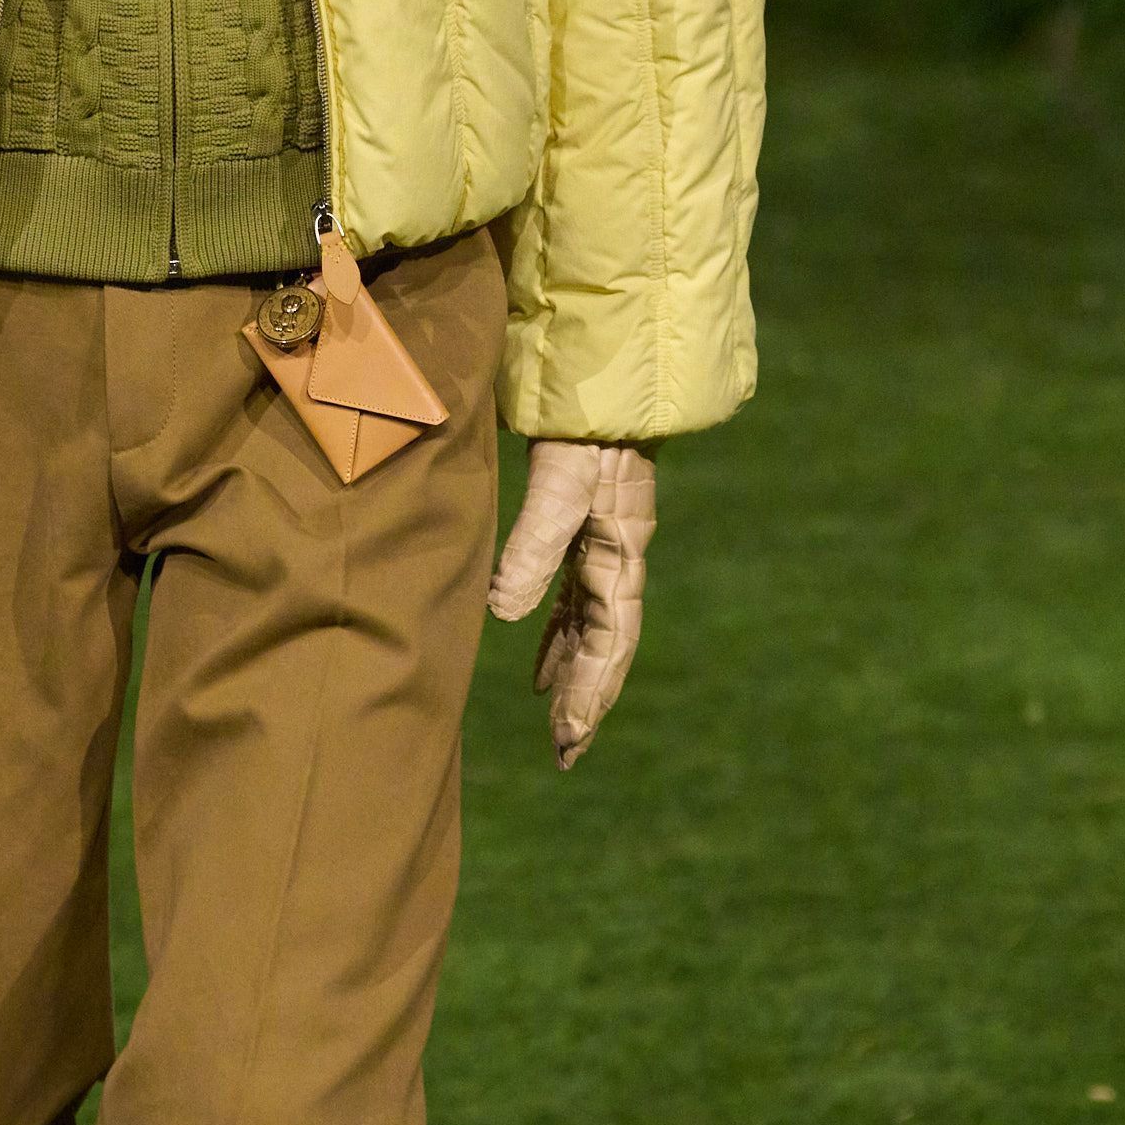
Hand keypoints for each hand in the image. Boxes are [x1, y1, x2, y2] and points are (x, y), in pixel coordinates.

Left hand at [486, 439, 656, 769]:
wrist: (610, 371)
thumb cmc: (585, 425)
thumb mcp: (559, 484)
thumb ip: (532, 546)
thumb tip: (504, 616)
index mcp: (620, 555)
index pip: (607, 641)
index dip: (590, 693)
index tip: (569, 740)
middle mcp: (620, 556)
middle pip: (606, 644)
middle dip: (588, 700)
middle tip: (566, 753)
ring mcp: (608, 544)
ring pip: (592, 626)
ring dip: (574, 673)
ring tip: (555, 721)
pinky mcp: (590, 528)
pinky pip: (579, 598)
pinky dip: (561, 635)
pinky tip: (542, 661)